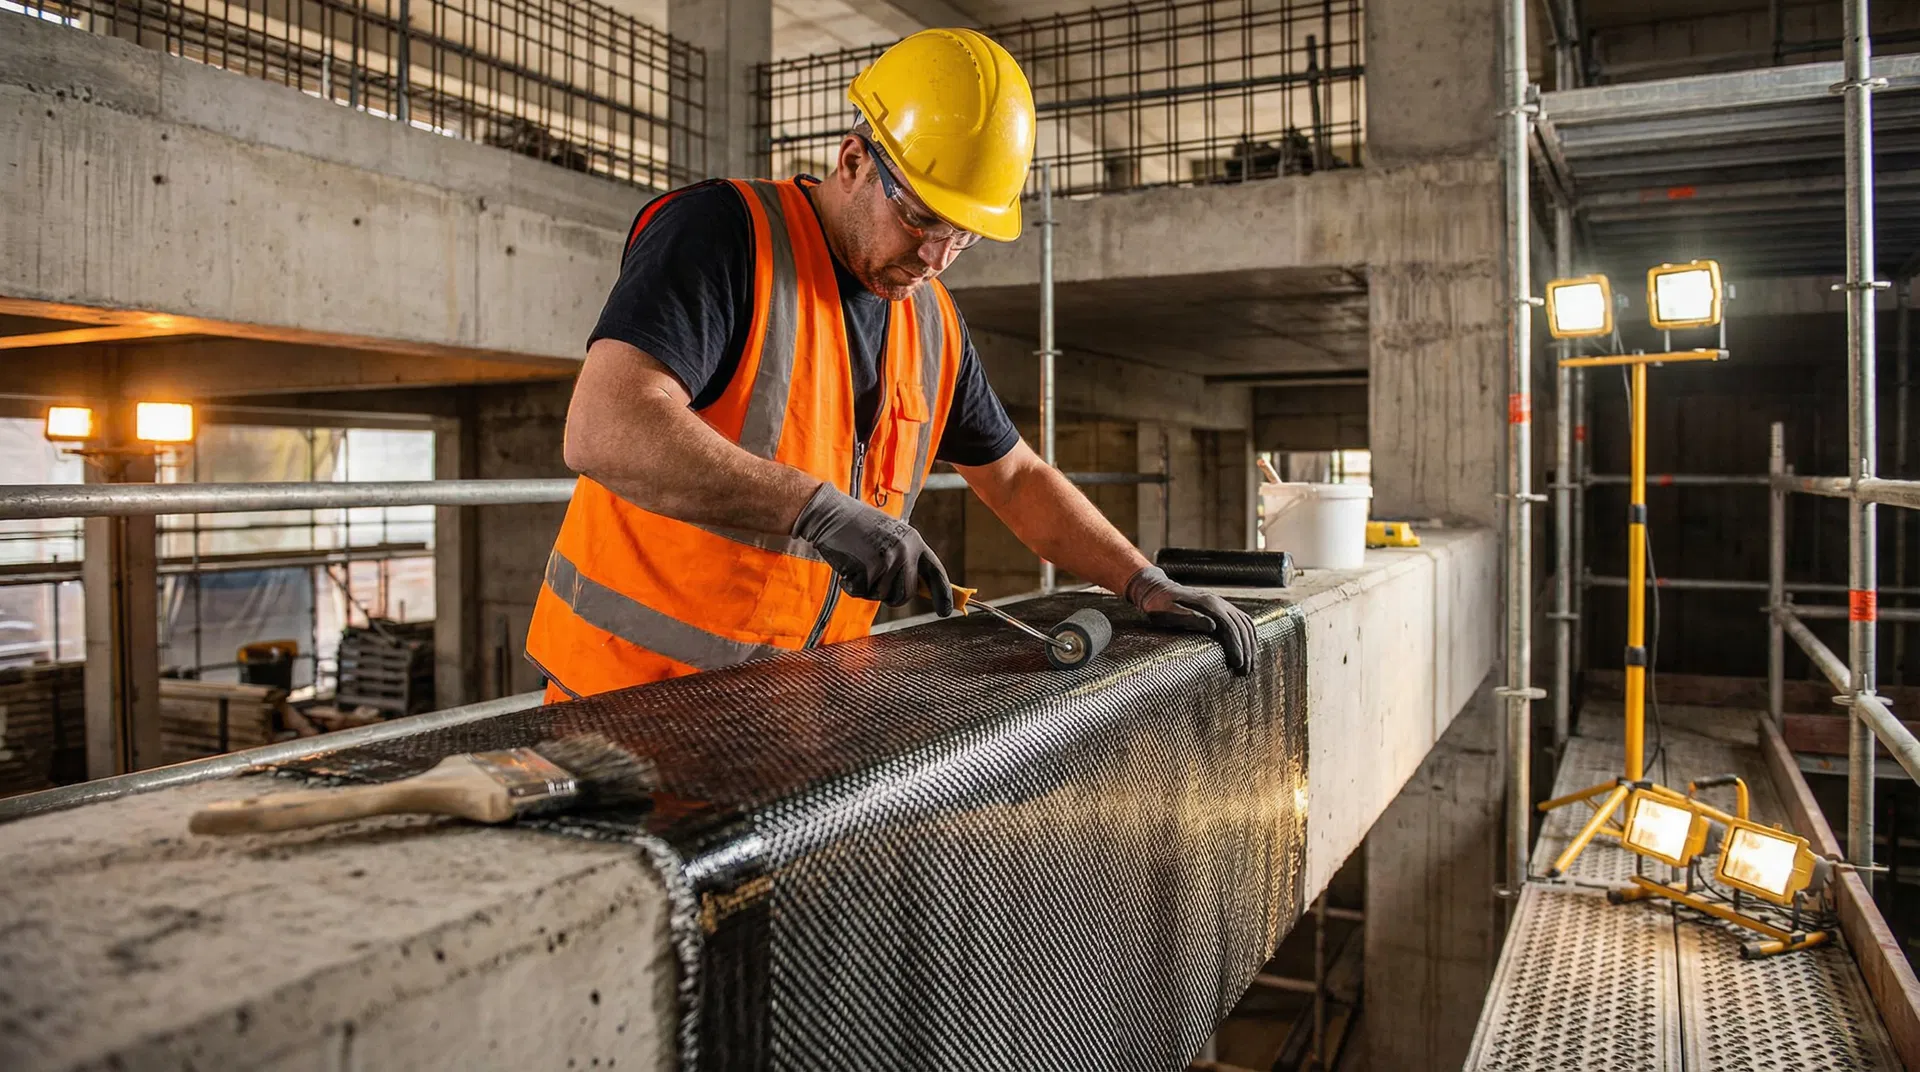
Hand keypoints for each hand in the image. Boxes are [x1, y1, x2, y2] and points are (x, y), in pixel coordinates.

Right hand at [791, 484, 954, 613]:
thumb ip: (904, 558)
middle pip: (905, 594)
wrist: (830, 514)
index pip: (935, 572)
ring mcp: (888, 560)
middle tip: (873, 581)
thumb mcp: (890, 536)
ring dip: (866, 588)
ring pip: (881, 596)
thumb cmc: (857, 527)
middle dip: (890, 596)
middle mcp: (905, 551)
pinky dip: (850, 586)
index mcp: (914, 541)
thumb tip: (913, 588)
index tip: (945, 611)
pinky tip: (847, 566)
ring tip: (858, 564)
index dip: (943, 594)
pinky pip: (861, 593)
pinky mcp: (868, 569)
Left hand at [1123, 566, 1255, 674]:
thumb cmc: (1159, 606)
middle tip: (1245, 672)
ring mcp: (1223, 603)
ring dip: (1250, 645)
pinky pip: (1243, 620)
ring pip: (1245, 624)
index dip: (1236, 646)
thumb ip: (1189, 617)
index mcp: (1208, 604)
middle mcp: (1219, 602)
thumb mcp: (1168, 612)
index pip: (1230, 626)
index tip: (1237, 664)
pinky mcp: (1223, 607)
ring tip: (1250, 666)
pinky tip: (1251, 648)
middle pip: (1241, 627)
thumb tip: (1212, 626)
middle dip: (1246, 650)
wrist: (1157, 590)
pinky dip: (1250, 635)